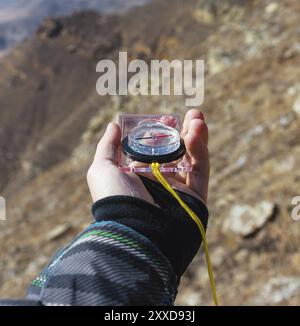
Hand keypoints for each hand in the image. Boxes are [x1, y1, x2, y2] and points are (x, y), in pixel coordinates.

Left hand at [87, 109, 209, 204]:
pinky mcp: (195, 195)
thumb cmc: (114, 198)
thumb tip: (113, 125)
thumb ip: (108, 146)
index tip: (166, 118)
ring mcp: (179, 187)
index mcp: (140, 173)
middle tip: (191, 114)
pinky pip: (200, 168)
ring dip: (197, 135)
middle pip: (178, 149)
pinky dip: (200, 150)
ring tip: (197, 117)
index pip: (156, 147)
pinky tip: (197, 133)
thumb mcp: (102, 169)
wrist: (134, 230)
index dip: (163, 131)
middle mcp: (160, 179)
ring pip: (193, 156)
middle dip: (185, 130)